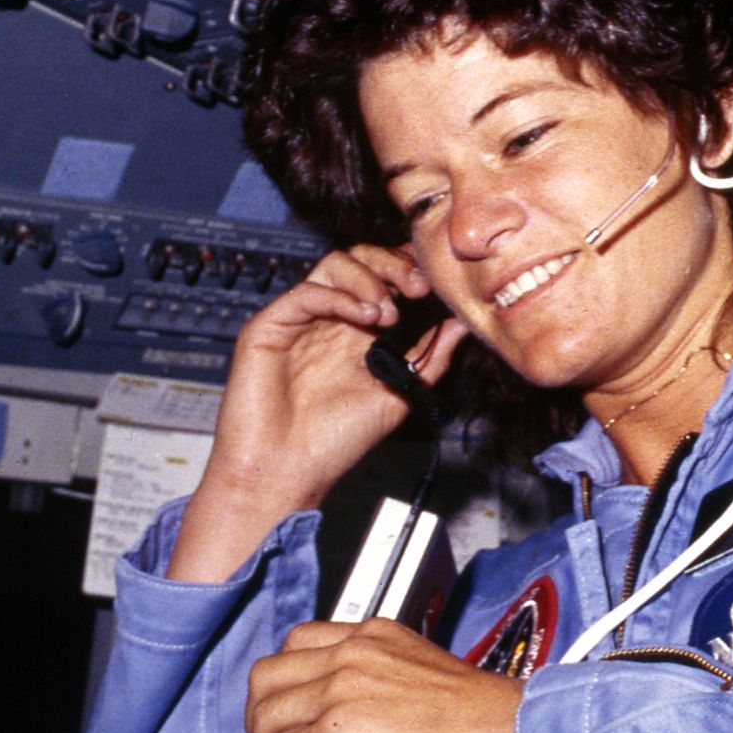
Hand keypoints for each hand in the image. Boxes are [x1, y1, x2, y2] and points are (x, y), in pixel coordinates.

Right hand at [169, 245, 469, 581]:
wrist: (286, 473)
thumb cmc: (335, 442)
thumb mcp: (399, 395)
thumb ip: (430, 357)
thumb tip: (462, 323)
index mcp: (358, 330)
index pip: (384, 277)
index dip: (409, 270)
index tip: (436, 286)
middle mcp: (330, 318)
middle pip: (361, 259)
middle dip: (394, 265)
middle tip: (417, 287)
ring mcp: (299, 319)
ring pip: (334, 264)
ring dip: (369, 278)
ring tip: (387, 313)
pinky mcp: (269, 325)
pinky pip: (306, 291)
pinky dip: (340, 295)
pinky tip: (364, 317)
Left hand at [246, 618, 525, 732]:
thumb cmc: (492, 720)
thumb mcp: (428, 676)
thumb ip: (384, 682)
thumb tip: (358, 722)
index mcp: (376, 633)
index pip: (299, 643)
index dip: (282, 685)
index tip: (286, 714)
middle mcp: (353, 652)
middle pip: (267, 677)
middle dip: (259, 719)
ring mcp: (343, 689)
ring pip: (264, 719)